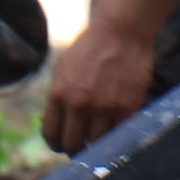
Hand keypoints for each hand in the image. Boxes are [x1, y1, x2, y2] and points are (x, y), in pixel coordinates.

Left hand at [43, 16, 157, 154]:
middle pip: (72, 145)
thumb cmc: (90, 48)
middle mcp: (79, 104)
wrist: (121, 31)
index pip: (51, 135)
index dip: (56, 143)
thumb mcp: (63, 69)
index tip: (62, 144)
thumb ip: (57, 98)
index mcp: (59, 94)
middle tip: (82, 146)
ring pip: (97, 145)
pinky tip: (115, 129)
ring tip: (100, 138)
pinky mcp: (127, 107)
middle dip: (75, 148)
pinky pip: (119, 135)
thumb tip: (52, 125)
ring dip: (97, 144)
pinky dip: (117, 136)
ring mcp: (104, 107)